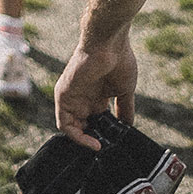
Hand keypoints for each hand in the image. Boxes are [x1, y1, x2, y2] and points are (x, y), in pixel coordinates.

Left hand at [55, 28, 137, 147]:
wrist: (108, 43)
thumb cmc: (119, 61)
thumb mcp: (125, 90)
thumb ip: (124, 109)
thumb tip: (129, 126)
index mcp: (96, 96)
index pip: (95, 122)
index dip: (103, 134)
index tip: (114, 143)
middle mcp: (82, 98)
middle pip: (83, 127)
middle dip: (94, 140)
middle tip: (107, 149)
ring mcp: (72, 97)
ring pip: (73, 128)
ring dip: (85, 141)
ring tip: (100, 148)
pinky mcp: (63, 96)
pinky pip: (65, 123)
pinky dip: (77, 136)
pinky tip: (93, 142)